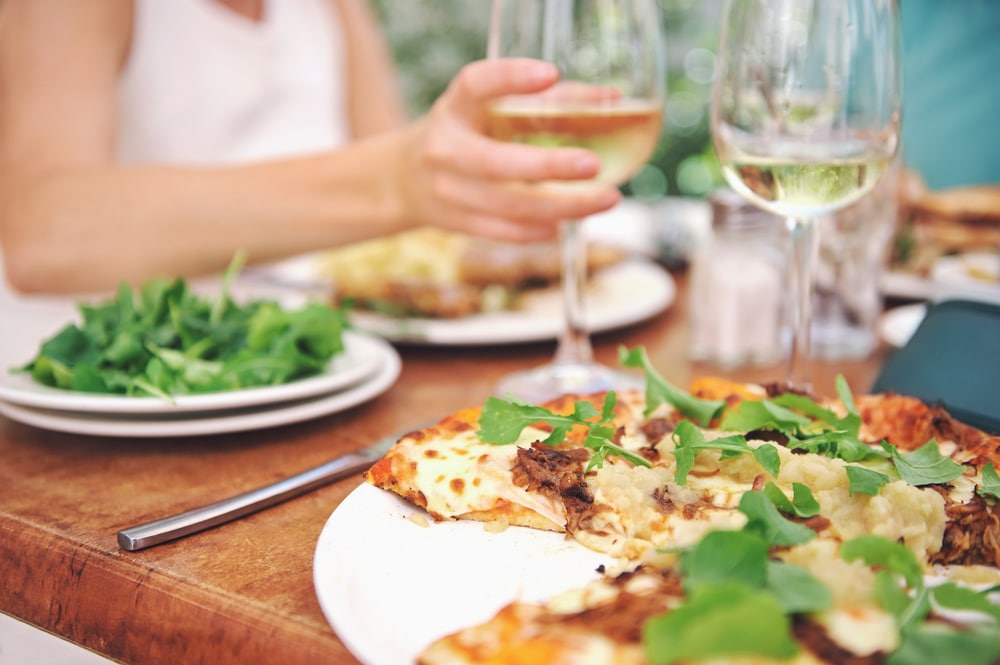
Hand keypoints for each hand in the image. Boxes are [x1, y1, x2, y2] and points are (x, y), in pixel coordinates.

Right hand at [398, 58, 621, 241]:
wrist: (403, 180)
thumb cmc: (465, 134)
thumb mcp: (490, 109)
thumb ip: (549, 101)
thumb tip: (612, 98)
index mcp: (454, 108)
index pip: (474, 85)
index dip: (510, 77)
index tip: (550, 73)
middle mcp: (444, 149)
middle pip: (495, 162)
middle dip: (547, 166)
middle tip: (592, 164)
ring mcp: (448, 190)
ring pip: (506, 205)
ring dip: (560, 206)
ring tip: (606, 199)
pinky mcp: (455, 222)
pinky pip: (501, 231)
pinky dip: (536, 231)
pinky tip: (566, 224)